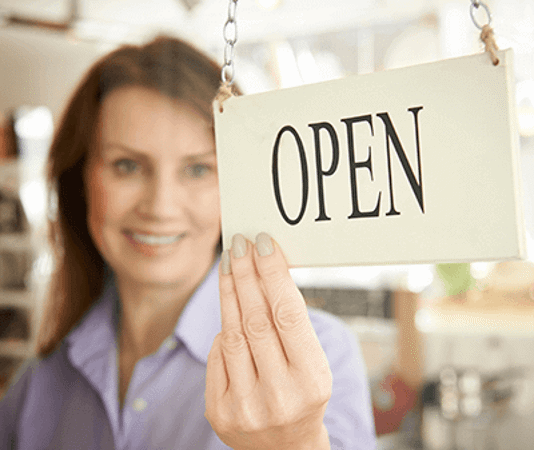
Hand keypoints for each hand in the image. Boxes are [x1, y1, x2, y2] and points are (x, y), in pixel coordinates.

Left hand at [205, 233, 331, 449]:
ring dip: (229, 291)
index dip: (273, 274)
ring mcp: (245, 406)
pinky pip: (218, 355)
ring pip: (232, 333)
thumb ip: (291, 326)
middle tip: (240, 244)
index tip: (264, 244)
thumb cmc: (304, 396)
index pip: (288, 314)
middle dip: (245, 274)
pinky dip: (224, 330)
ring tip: (229, 264)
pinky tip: (230, 309)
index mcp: (312, 380)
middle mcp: (278, 395)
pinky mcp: (219, 412)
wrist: (285, 448)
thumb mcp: (313, 364)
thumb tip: (266, 272)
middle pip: (255, 319)